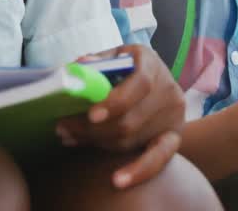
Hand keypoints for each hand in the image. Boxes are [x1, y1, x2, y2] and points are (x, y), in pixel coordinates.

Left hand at [55, 45, 185, 188]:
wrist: (157, 84)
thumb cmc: (126, 69)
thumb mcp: (112, 57)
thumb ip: (95, 63)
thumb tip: (76, 71)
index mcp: (151, 63)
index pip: (139, 84)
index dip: (115, 101)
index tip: (91, 115)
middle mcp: (168, 89)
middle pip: (130, 119)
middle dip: (91, 129)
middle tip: (63, 129)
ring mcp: (174, 116)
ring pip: (131, 139)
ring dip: (98, 143)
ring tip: (71, 138)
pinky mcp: (175, 137)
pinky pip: (158, 159)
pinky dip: (137, 171)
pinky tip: (117, 181)